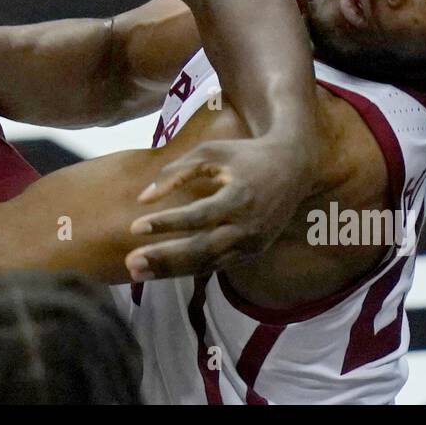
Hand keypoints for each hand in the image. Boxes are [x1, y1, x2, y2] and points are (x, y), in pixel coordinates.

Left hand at [124, 134, 314, 280]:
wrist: (294, 168)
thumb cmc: (245, 155)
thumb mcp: (211, 152)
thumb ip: (176, 172)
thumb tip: (142, 198)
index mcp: (240, 197)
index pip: (198, 217)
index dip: (166, 223)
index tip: (134, 226)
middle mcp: (248, 227)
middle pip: (202, 249)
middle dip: (164, 258)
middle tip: (131, 263)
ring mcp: (252, 244)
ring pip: (207, 264)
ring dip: (171, 271)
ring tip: (137, 273)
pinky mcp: (251, 253)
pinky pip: (216, 266)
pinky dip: (188, 270)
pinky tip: (161, 270)